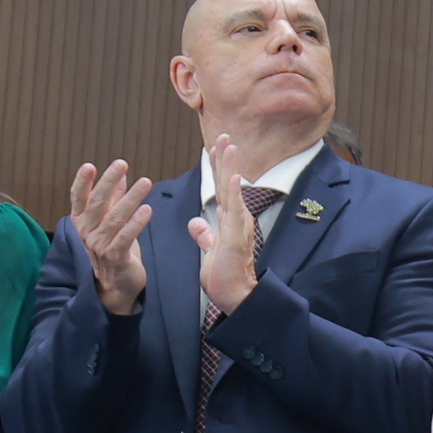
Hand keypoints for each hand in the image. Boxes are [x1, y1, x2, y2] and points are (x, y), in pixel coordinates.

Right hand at [68, 160, 156, 317]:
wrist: (116, 284)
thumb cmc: (114, 249)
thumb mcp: (111, 222)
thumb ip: (114, 200)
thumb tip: (120, 176)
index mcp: (82, 222)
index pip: (78, 198)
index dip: (82, 182)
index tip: (89, 166)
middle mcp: (87, 232)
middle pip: (96, 203)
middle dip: (109, 182)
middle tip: (121, 164)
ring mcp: (99, 245)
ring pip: (115, 218)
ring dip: (131, 198)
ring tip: (145, 182)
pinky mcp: (115, 257)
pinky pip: (126, 237)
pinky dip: (137, 222)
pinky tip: (147, 209)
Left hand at [192, 134, 262, 313]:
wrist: (234, 297)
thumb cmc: (224, 277)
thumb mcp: (209, 251)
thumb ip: (204, 235)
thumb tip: (195, 223)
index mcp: (228, 221)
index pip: (221, 188)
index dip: (218, 168)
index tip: (216, 148)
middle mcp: (236, 219)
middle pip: (228, 183)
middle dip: (225, 159)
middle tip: (223, 135)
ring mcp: (237, 226)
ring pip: (232, 190)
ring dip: (231, 167)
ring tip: (229, 145)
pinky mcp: (235, 237)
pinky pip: (233, 210)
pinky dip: (233, 192)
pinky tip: (233, 176)